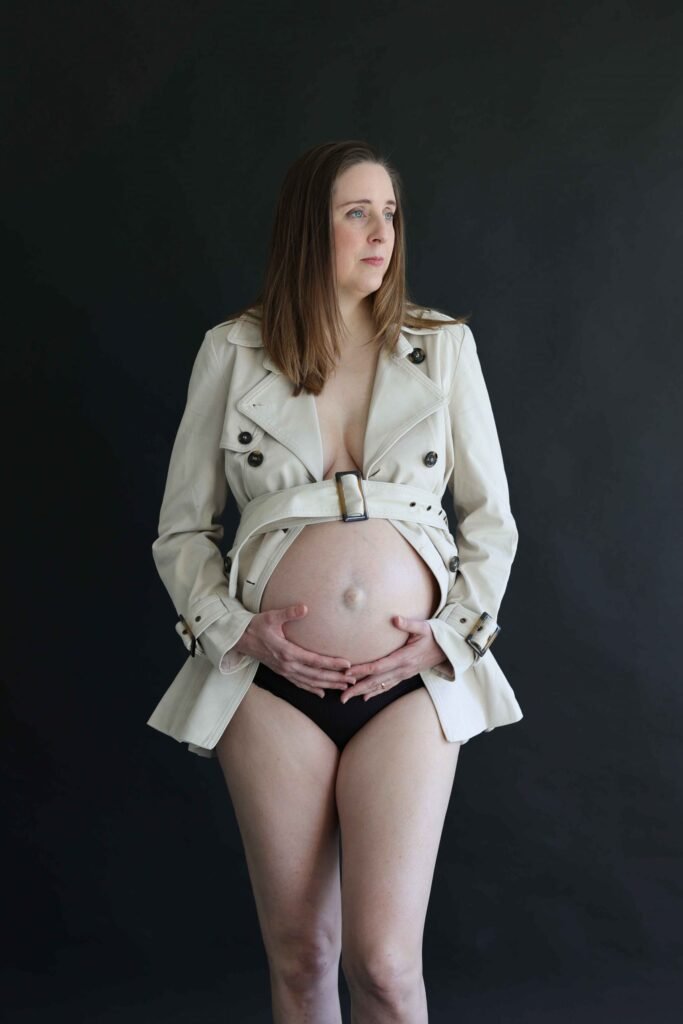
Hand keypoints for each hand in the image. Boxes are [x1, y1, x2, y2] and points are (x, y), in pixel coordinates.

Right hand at [235, 603, 354, 697]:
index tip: (347, 664)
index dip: (331, 663)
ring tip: (344, 687)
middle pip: (316, 675)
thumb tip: (304, 608)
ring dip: (328, 685)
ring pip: (310, 682)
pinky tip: (322, 693)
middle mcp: (287, 665)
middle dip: (335, 678)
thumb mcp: (271, 616)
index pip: (315, 660)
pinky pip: (299, 684)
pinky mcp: (282, 672)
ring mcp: (284, 671)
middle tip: (353, 679)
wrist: (240, 639)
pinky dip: (312, 689)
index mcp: (287, 652)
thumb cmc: (256, 626)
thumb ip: (288, 613)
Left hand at [339, 615, 451, 702]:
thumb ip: (408, 624)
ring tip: (347, 698)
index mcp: (404, 658)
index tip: (348, 673)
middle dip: (357, 689)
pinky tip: (365, 697)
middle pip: (376, 681)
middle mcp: (402, 670)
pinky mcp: (405, 675)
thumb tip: (395, 619)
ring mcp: (404, 674)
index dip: (363, 670)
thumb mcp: (423, 627)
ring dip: (363, 692)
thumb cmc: (435, 635)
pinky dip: (376, 691)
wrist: (449, 649)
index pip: (379, 666)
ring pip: (380, 686)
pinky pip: (387, 686)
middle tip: (341, 696)